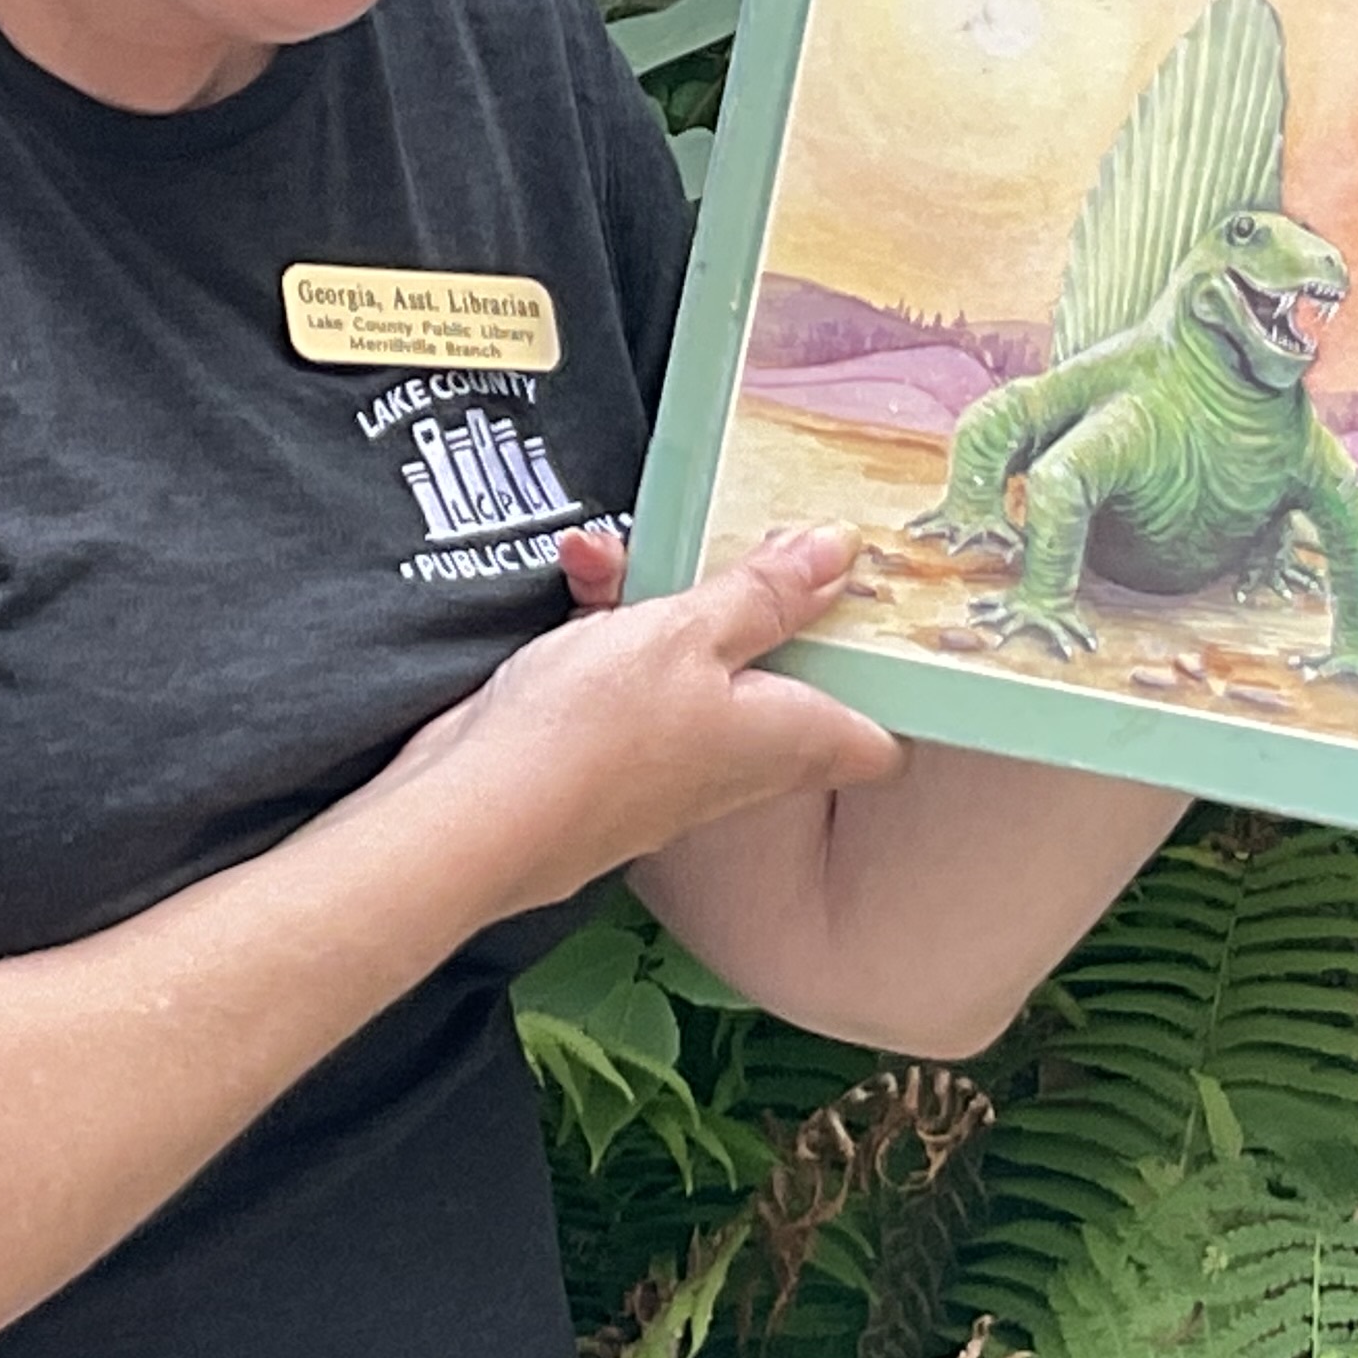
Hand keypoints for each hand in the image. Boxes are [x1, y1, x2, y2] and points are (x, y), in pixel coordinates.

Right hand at [385, 523, 902, 912]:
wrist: (471, 816)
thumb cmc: (592, 732)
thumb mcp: (685, 632)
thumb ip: (762, 594)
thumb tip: (841, 556)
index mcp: (788, 738)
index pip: (876, 740)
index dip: (887, 683)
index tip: (878, 611)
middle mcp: (738, 761)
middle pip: (779, 677)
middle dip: (746, 601)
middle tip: (729, 541)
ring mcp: (670, 762)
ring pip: (692, 662)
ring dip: (655, 599)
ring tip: (608, 553)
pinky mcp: (605, 755)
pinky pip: (627, 678)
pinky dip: (604, 629)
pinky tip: (575, 576)